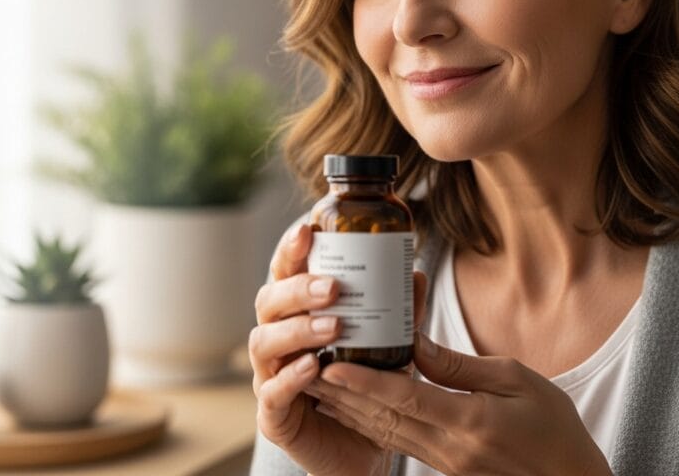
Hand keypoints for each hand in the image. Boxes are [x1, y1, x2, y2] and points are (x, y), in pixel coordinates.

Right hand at [249, 222, 427, 475]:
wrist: (361, 449)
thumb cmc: (365, 384)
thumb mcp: (387, 343)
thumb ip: (400, 312)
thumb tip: (415, 274)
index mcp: (296, 311)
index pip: (284, 271)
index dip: (290, 248)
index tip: (308, 229)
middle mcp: (277, 337)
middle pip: (268, 300)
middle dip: (297, 289)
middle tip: (332, 288)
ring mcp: (269, 375)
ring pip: (263, 341)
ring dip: (297, 330)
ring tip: (334, 327)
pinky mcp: (273, 415)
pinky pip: (271, 392)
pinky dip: (290, 378)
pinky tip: (313, 368)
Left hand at [306, 332, 612, 475]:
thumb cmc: (554, 430)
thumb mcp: (515, 381)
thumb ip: (458, 366)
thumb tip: (415, 343)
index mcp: (467, 422)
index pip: (402, 399)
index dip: (363, 382)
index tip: (332, 364)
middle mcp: (448, 448)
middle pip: (384, 418)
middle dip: (343, 395)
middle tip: (310, 369)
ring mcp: (446, 464)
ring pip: (386, 434)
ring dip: (350, 411)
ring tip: (320, 387)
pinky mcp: (447, 469)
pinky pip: (401, 444)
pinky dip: (373, 425)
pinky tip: (356, 411)